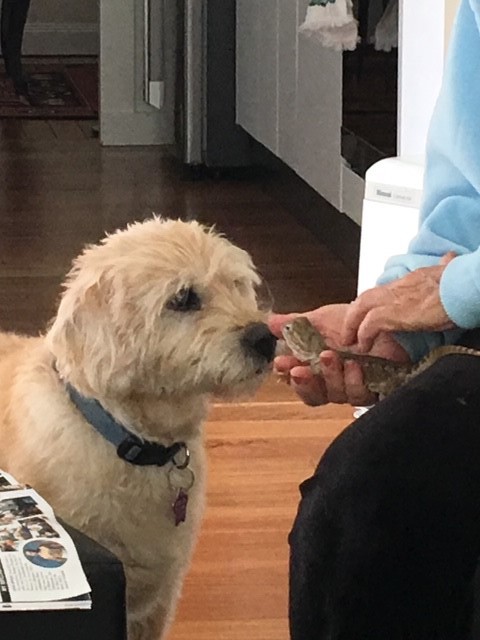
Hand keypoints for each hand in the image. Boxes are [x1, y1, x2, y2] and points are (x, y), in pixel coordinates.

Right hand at [269, 304, 409, 406]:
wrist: (386, 319)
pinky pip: (359, 395)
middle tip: (298, 370)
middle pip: (313, 396)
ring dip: (329, 376)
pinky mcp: (373, 390)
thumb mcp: (320, 319)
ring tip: (329, 357)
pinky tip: (354, 366)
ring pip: (335, 395)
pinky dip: (354, 381)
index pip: (296, 379)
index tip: (281, 363)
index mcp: (315, 367)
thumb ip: (295, 324)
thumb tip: (270, 322)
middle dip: (303, 384)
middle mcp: (332, 381)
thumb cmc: (355, 322)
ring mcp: (352, 387)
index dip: (287, 375)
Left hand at [342, 252, 456, 350]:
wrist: (460, 287)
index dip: (373, 302)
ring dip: (352, 325)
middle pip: (365, 298)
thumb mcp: (448, 271)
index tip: (367, 313)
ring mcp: (392, 299)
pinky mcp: (392, 314)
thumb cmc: (458, 281)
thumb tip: (449, 258)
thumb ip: (444, 267)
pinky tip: (363, 346)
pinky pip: (369, 325)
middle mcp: (397, 287)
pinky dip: (363, 335)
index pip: (384, 290)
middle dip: (354, 314)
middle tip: (350, 329)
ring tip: (350, 340)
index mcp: (410, 279)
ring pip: (360, 308)